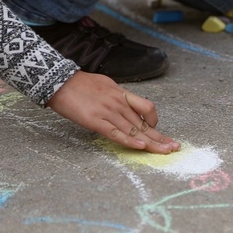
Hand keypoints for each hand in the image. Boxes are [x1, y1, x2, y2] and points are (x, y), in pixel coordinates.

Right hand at [47, 71, 180, 153]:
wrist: (57, 80)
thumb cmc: (80, 83)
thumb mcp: (106, 85)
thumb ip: (117, 97)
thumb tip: (126, 107)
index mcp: (122, 94)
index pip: (147, 108)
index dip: (155, 121)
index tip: (157, 130)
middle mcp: (118, 104)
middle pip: (144, 124)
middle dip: (161, 137)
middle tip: (175, 147)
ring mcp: (108, 112)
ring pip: (134, 131)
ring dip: (151, 143)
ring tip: (165, 151)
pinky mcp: (95, 121)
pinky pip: (116, 133)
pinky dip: (129, 141)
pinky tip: (141, 147)